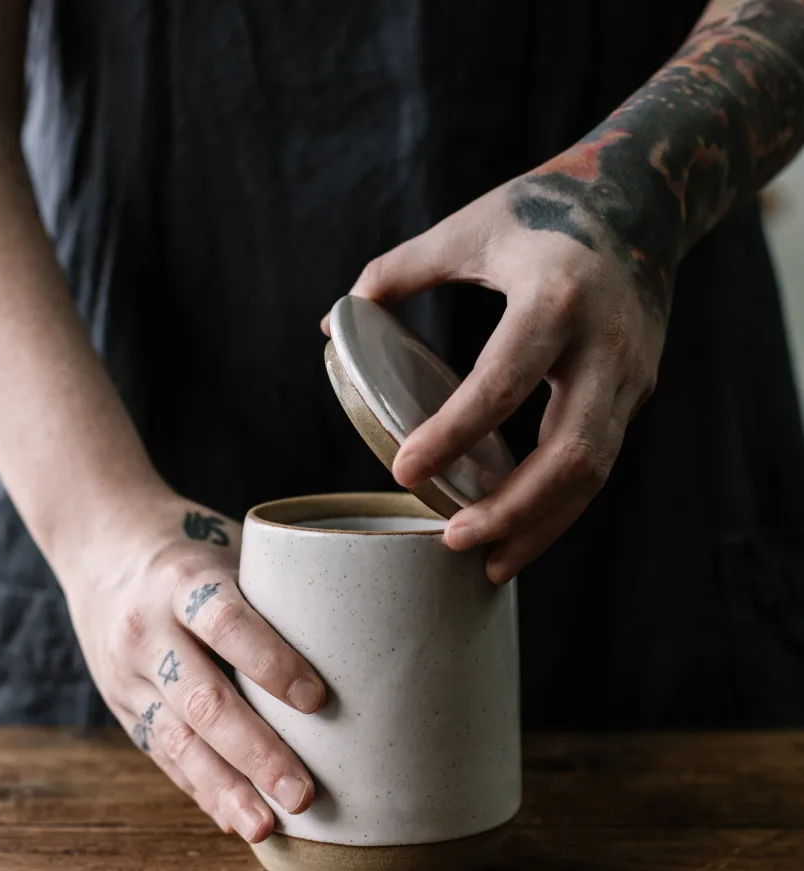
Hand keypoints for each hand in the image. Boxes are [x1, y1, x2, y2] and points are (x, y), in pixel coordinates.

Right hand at [59, 489, 324, 840]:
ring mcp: (128, 674)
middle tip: (305, 794)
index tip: (318, 701)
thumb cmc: (193, 551)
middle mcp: (148, 630)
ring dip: (227, 789)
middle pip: (204, 700)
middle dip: (257, 753)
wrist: (99, 545)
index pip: (228, 624)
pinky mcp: (123, 706)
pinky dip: (202, 790)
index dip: (272, 662)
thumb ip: (277, 594)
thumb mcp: (230, 548)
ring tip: (267, 826)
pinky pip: (163, 756)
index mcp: (183, 580)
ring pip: (179, 741)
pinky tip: (236, 818)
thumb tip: (366, 640)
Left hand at [340, 166, 667, 582]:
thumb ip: (398, 271)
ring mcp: (629, 374)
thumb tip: (332, 323)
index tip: (404, 471)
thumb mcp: (469, 227)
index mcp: (555, 297)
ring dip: (542, 527)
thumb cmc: (541, 208)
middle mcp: (604, 345)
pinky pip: (600, 464)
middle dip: (512, 509)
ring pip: (594, 473)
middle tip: (453, 542)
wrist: (644, 198)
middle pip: (570, 452)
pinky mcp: (636, 393)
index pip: (502, 382)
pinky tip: (518, 532)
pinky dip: (559, 507)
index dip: (452, 434)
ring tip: (489, 565)